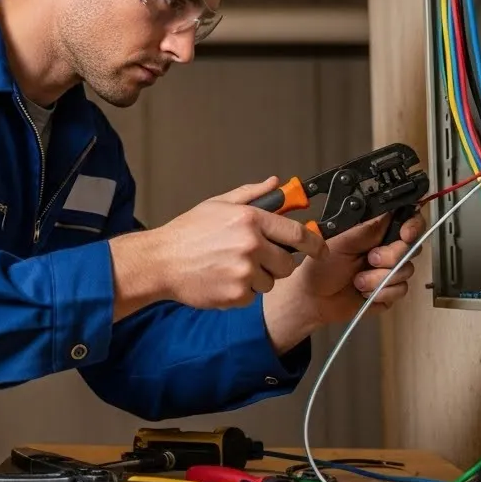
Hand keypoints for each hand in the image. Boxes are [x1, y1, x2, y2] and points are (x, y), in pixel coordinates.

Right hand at [110, 176, 328, 315]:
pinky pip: (252, 296)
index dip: (314, 243)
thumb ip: (252, 194)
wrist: (161, 261)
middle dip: (277, 263)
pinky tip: (222, 279)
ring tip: (231, 267)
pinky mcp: (236, 294)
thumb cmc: (187, 233)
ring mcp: (244, 271)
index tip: (319, 248)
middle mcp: (250, 245)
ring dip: (257, 278)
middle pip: (287, 263)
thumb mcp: (218, 205)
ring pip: (270, 282)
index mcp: (249, 219)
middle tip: (256, 258)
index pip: (297, 233)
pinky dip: (241, 292)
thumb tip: (277, 184)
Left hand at [262, 209, 425, 351]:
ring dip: (380, 278)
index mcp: (375, 234)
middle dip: (391, 256)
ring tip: (358, 280)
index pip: (406, 223)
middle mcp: (386, 251)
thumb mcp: (341, 242)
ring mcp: (389, 272)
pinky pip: (400, 291)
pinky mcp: (390, 292)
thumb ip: (367, 228)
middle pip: (412, 248)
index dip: (413, 226)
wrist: (314, 299)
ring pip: (406, 271)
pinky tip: (363, 292)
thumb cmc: (321, 268)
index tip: (406, 234)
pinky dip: (380, 293)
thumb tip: (389, 212)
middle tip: (370, 259)